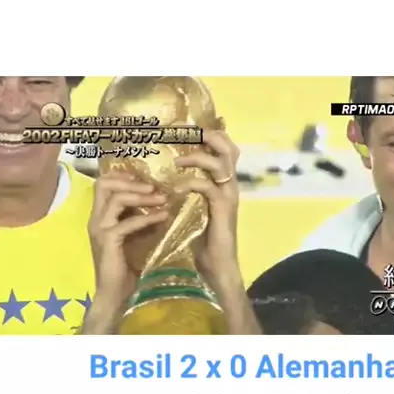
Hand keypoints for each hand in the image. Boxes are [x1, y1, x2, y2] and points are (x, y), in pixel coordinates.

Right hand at [87, 171, 168, 324]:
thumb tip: (162, 204)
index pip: (103, 184)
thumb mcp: (135, 237)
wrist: (116, 294)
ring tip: (162, 198)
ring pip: (116, 199)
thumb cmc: (126, 268)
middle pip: (104, 185)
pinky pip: (128, 222)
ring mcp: (100, 229)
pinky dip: (147, 217)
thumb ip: (141, 220)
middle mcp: (96, 219)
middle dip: (130, 181)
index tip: (143, 176)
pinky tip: (163, 217)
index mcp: (100, 217)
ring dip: (141, 196)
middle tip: (153, 185)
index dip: (122, 176)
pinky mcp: (108, 241)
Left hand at [174, 129, 240, 294]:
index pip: (224, 147)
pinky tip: (175, 189)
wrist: (215, 267)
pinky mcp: (223, 208)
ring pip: (221, 162)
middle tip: (183, 132)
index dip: (209, 132)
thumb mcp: (192, 208)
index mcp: (222, 182)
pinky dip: (190, 183)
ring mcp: (228, 195)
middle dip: (207, 135)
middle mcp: (229, 184)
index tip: (185, 126)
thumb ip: (186, 190)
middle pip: (228, 147)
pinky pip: (208, 187)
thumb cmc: (201, 240)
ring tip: (176, 162)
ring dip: (196, 157)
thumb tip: (164, 175)